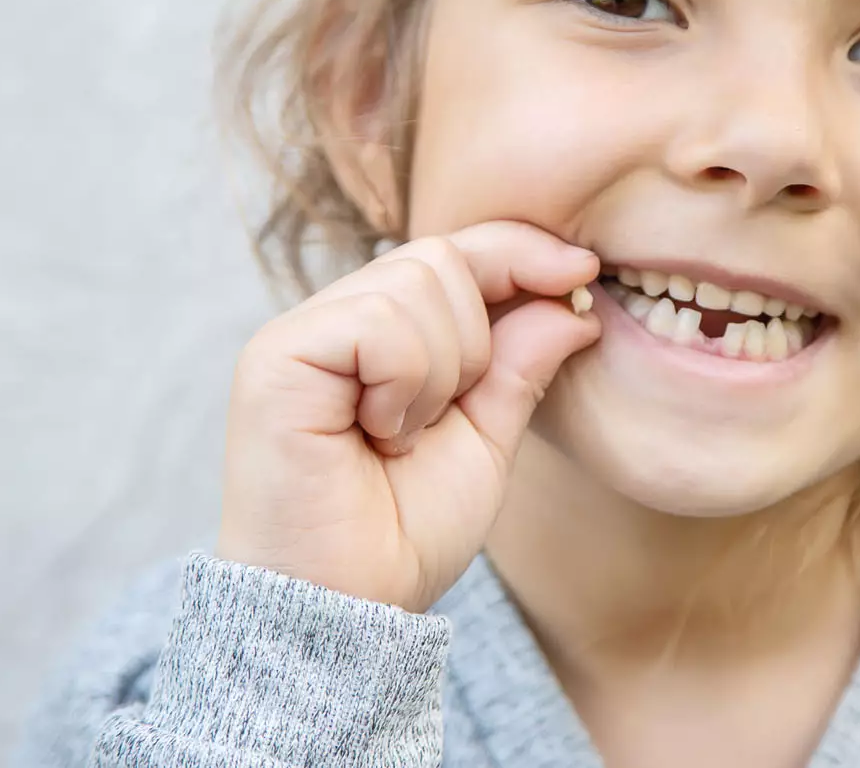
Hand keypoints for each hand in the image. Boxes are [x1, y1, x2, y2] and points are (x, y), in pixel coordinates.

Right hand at [215, 220, 599, 612]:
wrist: (347, 608)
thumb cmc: (403, 533)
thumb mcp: (487, 439)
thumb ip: (521, 363)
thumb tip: (574, 300)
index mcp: (378, 332)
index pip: (456, 251)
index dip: (522, 251)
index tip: (583, 272)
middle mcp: (332, 319)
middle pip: (443, 257)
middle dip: (476, 343)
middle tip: (439, 421)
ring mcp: (299, 333)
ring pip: (418, 282)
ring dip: (440, 374)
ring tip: (399, 438)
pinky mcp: (275, 356)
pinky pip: (381, 322)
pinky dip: (405, 383)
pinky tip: (376, 435)